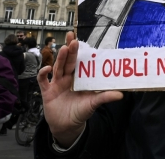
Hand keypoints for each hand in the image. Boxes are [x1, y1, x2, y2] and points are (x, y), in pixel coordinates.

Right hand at [39, 31, 122, 147]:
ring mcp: (56, 84)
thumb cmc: (80, 112)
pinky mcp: (47, 92)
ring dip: (60, 58)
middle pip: (68, 61)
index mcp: (78, 78)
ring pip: (58, 68)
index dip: (78, 50)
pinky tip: (48, 68)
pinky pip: (43, 80)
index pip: (78, 61)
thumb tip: (121, 94)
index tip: (79, 40)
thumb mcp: (93, 103)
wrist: (67, 127)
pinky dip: (43, 74)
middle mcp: (67, 78)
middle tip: (72, 38)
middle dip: (70, 50)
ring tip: (64, 48)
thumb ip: (105, 97)